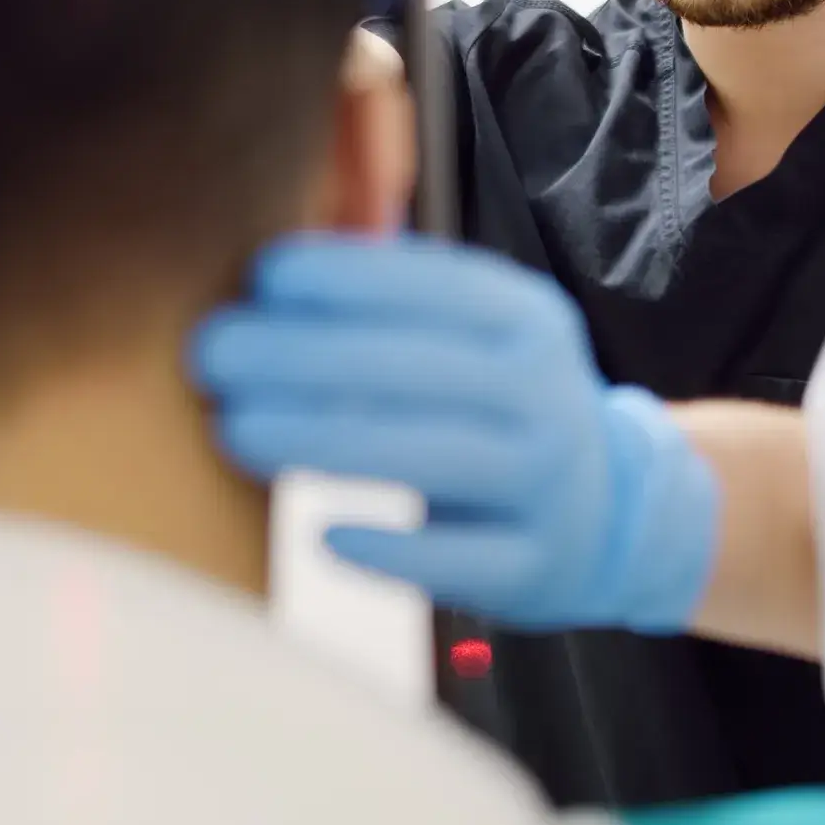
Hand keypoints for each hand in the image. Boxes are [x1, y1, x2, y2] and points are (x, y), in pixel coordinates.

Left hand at [191, 234, 719, 633]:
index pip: (437, 284)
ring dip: (324, 441)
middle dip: (304, 355)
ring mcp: (550, 483)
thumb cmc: (497, 403)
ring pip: (433, 458)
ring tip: (233, 429)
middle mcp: (547, 393)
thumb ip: (394, 293)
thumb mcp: (476, 333)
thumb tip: (279, 261)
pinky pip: (460, 561)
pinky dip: (391, 550)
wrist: (611, 512)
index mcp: (526, 320)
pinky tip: (321, 535)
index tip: (264, 275)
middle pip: (418, 369)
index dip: (348, 276)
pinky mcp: (535, 564)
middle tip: (213, 353)